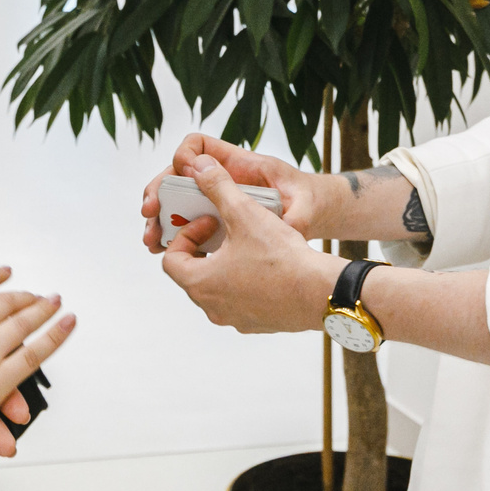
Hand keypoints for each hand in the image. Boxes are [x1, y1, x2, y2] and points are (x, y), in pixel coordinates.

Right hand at [141, 133, 339, 252]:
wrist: (314, 214)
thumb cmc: (309, 200)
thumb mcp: (304, 207)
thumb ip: (295, 213)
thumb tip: (282, 220)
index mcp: (238, 164)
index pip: (200, 146)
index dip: (186, 156)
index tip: (185, 174)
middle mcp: (222, 179)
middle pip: (177, 175)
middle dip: (159, 190)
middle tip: (150, 211)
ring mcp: (216, 200)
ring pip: (176, 201)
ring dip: (159, 217)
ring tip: (151, 240)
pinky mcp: (217, 220)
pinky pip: (186, 222)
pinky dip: (171, 233)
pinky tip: (163, 249)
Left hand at [159, 155, 342, 334]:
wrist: (318, 291)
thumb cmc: (279, 256)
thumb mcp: (244, 213)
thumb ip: (217, 187)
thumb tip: (199, 166)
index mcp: (199, 284)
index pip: (171, 258)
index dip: (187, 234)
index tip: (210, 221)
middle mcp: (211, 307)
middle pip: (193, 272)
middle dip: (206, 247)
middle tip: (226, 229)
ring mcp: (233, 319)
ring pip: (217, 288)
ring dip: (224, 264)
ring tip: (248, 243)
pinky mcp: (256, 324)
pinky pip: (240, 301)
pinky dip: (245, 282)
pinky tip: (266, 265)